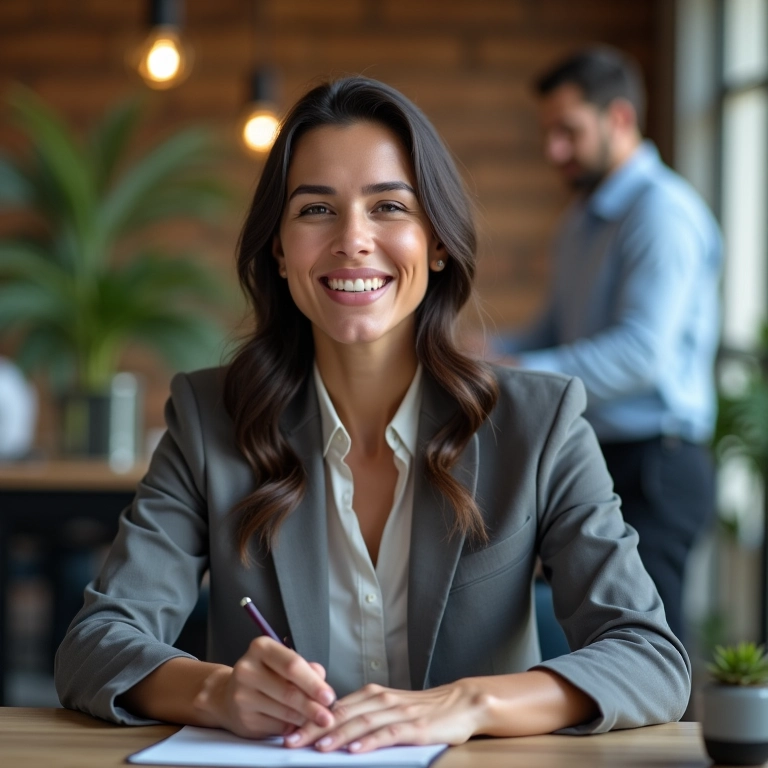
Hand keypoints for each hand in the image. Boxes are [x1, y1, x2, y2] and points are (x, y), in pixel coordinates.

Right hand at [193, 637, 336, 738]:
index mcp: (261, 648)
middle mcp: (248, 669)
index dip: (313, 682)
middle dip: (312, 706)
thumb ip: (305, 667)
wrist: (228, 695)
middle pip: (289, 691)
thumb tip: (321, 678)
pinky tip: (298, 724)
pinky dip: (292, 727)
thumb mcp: (282, 661)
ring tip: (318, 720)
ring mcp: (243, 696)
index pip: (292, 664)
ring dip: (305, 718)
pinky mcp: (244, 719)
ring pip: (284, 712)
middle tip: (328, 716)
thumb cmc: (264, 674)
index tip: (329, 696)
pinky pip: (277, 726)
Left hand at [284, 680, 486, 752]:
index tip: (288, 731)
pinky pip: (388, 733)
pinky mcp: (414, 726)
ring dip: (337, 734)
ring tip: (316, 747)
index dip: (310, 719)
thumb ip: (365, 716)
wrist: (461, 703)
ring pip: (361, 722)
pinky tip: (355, 750)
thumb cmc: (424, 710)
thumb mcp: (390, 709)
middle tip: (291, 741)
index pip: (334, 707)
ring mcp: (397, 712)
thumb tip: (333, 730)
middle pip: (342, 713)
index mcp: (373, 694)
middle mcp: (381, 699)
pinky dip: (370, 741)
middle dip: (314, 727)